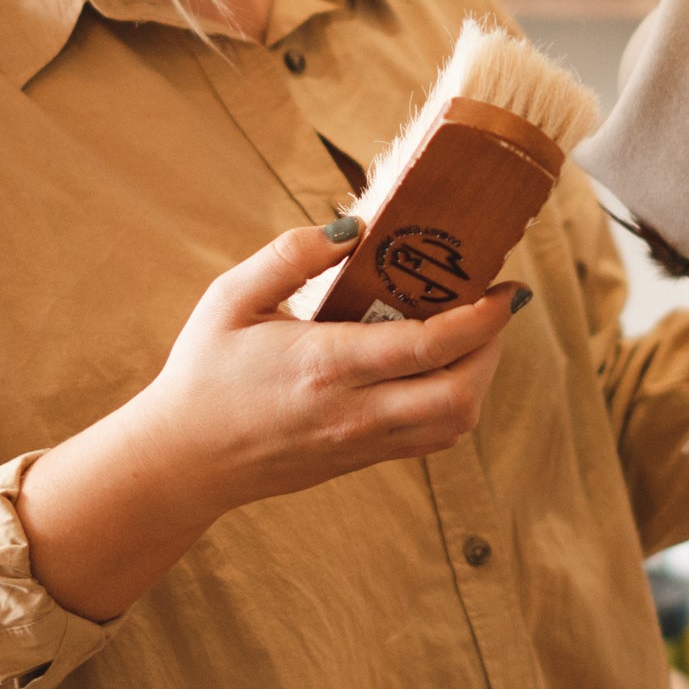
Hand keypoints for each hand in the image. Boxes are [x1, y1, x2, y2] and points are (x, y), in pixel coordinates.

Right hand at [138, 222, 526, 515]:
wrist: (183, 460)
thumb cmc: (204, 373)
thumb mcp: (231, 299)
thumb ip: (290, 256)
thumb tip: (353, 227)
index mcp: (327, 365)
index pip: (429, 346)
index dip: (482, 319)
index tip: (505, 289)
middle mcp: (354, 411)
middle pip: (461, 394)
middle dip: (492, 350)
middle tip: (493, 310)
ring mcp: (361, 443)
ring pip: (454, 423)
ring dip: (479, 379)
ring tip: (472, 337)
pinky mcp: (360, 460)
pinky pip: (431, 440)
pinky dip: (454, 406)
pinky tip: (438, 371)